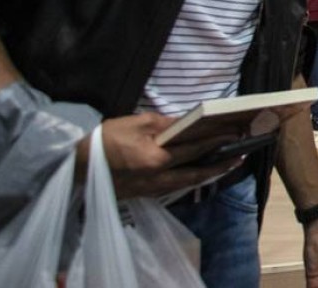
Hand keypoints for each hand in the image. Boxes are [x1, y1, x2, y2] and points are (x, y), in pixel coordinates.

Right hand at [82, 113, 240, 198]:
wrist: (76, 165)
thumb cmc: (106, 139)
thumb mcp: (137, 124)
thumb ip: (167, 125)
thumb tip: (190, 124)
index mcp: (156, 159)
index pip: (195, 148)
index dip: (217, 140)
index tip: (235, 132)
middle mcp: (158, 178)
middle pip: (198, 172)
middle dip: (221, 163)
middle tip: (242, 154)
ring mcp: (152, 189)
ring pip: (189, 182)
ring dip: (210, 172)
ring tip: (228, 162)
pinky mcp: (146, 193)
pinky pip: (177, 186)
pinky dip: (193, 178)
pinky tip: (201, 170)